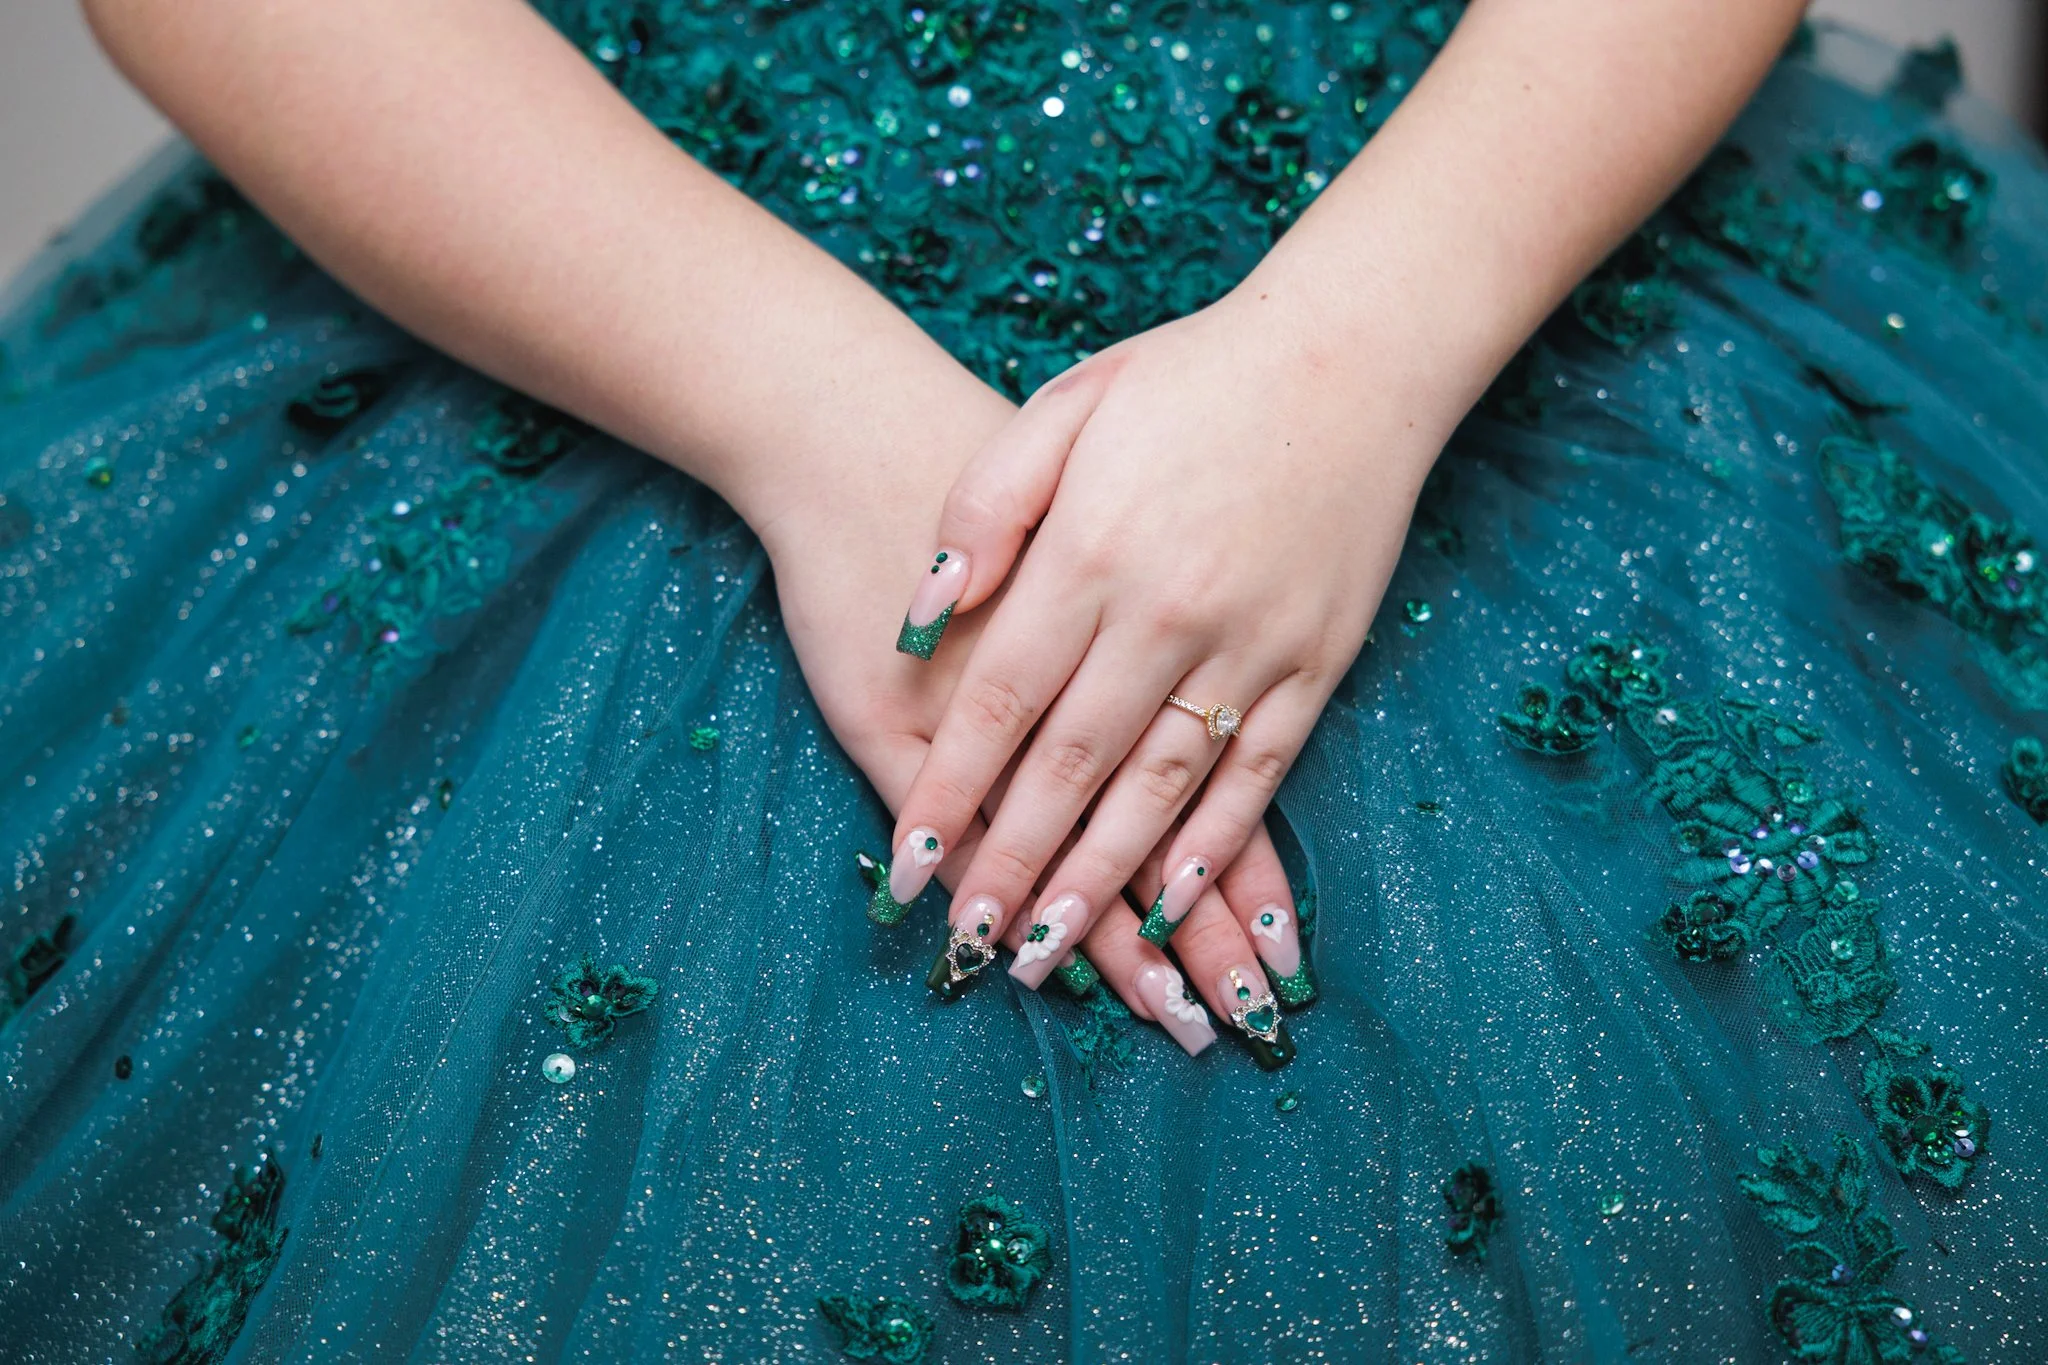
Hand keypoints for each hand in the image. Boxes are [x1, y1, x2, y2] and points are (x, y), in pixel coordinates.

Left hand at [888, 282, 1465, 1039]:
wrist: (1352, 352)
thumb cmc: (1190, 377)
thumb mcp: (1064, 406)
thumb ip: (985, 508)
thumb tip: (922, 616)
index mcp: (1090, 552)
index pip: (998, 701)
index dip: (949, 791)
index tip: (907, 867)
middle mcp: (1165, 613)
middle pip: (1070, 767)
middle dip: (1012, 866)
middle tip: (969, 947)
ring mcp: (1248, 646)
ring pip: (1158, 792)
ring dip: (1100, 882)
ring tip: (1049, 952)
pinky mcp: (1315, 664)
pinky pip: (1256, 777)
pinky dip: (1214, 846)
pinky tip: (1172, 900)